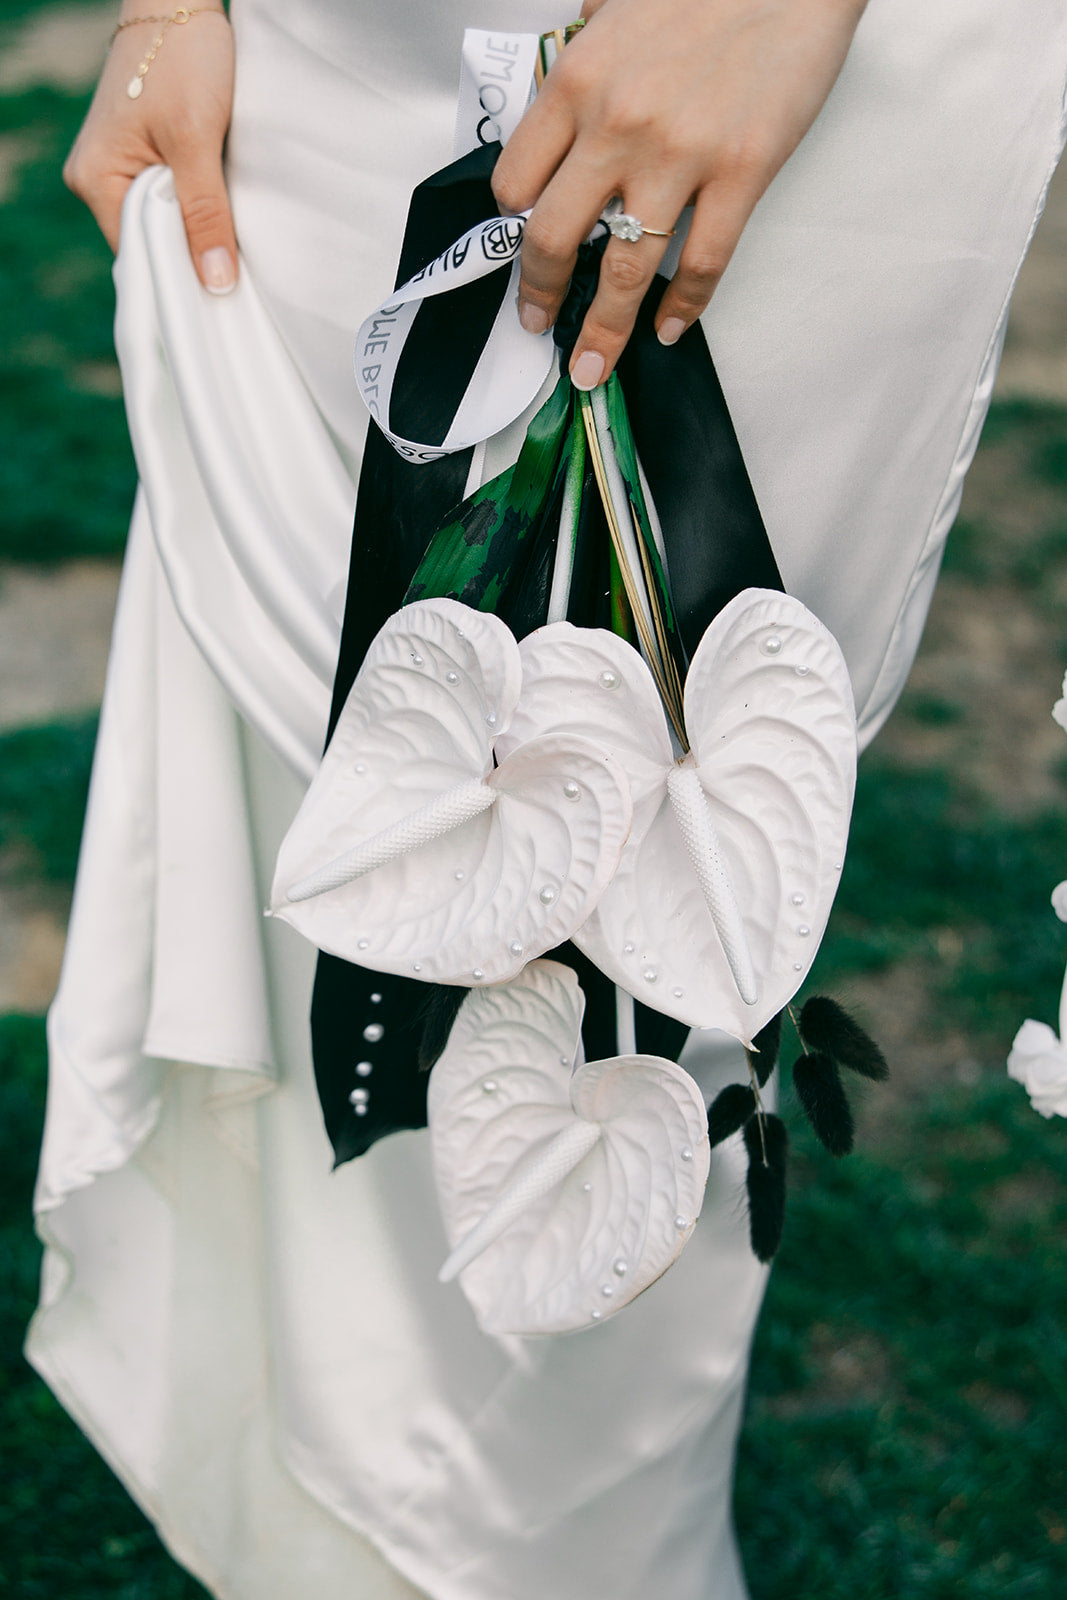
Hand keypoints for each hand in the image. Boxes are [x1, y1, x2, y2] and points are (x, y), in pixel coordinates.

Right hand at [63, 8, 236, 291]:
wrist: (180, 2)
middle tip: (238, 285)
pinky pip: (172, 202)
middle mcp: (98, 180)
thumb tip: (214, 282)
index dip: (180, 282)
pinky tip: (226, 221)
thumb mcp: (197, 139)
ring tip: (235, 254)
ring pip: (166, 225)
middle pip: (152, 246)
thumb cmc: (183, 58)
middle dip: (192, 260)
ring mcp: (121, 169)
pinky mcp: (145, 157)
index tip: (220, 304)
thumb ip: (205, 212)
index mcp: (96, 180)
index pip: (139, 258)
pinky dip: (199, 212)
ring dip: (199, 235)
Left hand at [493, 0, 866, 387]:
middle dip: (539, 296)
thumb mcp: (619, 5)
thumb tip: (566, 94)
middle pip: (553, 239)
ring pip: (624, 271)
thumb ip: (585, 56)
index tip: (517, 250)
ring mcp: (680, 155)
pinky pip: (702, 265)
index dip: (512, 226)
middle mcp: (616, 125)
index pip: (516, 182)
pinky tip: (668, 329)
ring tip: (591, 366)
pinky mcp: (742, 173)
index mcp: (577, 81)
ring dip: (603, 331)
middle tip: (536, 325)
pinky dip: (681, 309)